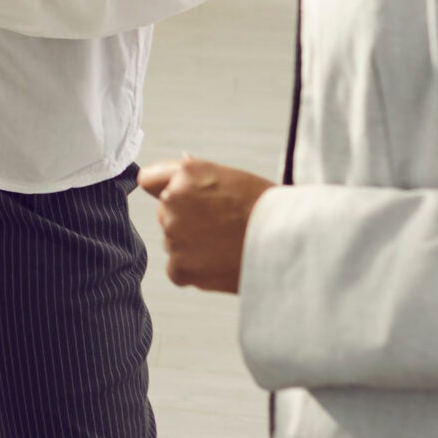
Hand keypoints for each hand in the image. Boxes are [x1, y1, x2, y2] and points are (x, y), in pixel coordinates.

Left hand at [138, 155, 275, 292]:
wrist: (288, 243)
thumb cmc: (266, 208)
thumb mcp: (230, 176)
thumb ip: (195, 173)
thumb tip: (180, 165)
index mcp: (185, 174)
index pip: (149, 180)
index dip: (166, 190)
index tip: (181, 201)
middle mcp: (172, 201)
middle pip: (166, 216)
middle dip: (186, 221)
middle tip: (221, 228)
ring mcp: (174, 235)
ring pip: (174, 243)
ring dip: (192, 247)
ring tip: (227, 246)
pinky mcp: (181, 267)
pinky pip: (177, 270)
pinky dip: (194, 272)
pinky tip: (219, 265)